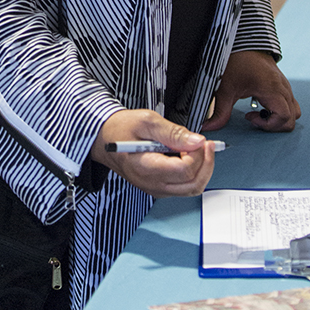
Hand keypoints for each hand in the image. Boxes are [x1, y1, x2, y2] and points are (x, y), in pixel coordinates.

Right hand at [90, 109, 216, 197]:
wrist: (103, 138)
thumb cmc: (120, 129)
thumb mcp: (146, 121)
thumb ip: (173, 132)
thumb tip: (196, 141)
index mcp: (147, 168)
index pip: (185, 171)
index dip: (198, 155)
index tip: (200, 140)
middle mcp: (152, 184)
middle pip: (192, 185)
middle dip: (206, 164)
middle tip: (205, 144)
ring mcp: (155, 188)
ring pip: (190, 189)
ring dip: (201, 169)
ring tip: (197, 149)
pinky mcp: (158, 187)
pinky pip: (183, 187)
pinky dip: (192, 173)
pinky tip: (188, 157)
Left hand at [202, 50, 300, 132]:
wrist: (241, 40)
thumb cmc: (234, 61)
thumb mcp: (225, 88)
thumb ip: (219, 112)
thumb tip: (208, 128)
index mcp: (272, 88)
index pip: (285, 117)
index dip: (268, 124)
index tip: (249, 117)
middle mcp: (282, 87)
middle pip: (292, 117)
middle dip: (274, 124)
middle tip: (254, 118)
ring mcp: (284, 84)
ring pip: (294, 110)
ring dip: (279, 117)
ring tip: (258, 112)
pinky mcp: (281, 83)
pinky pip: (289, 101)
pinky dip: (279, 109)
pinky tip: (260, 104)